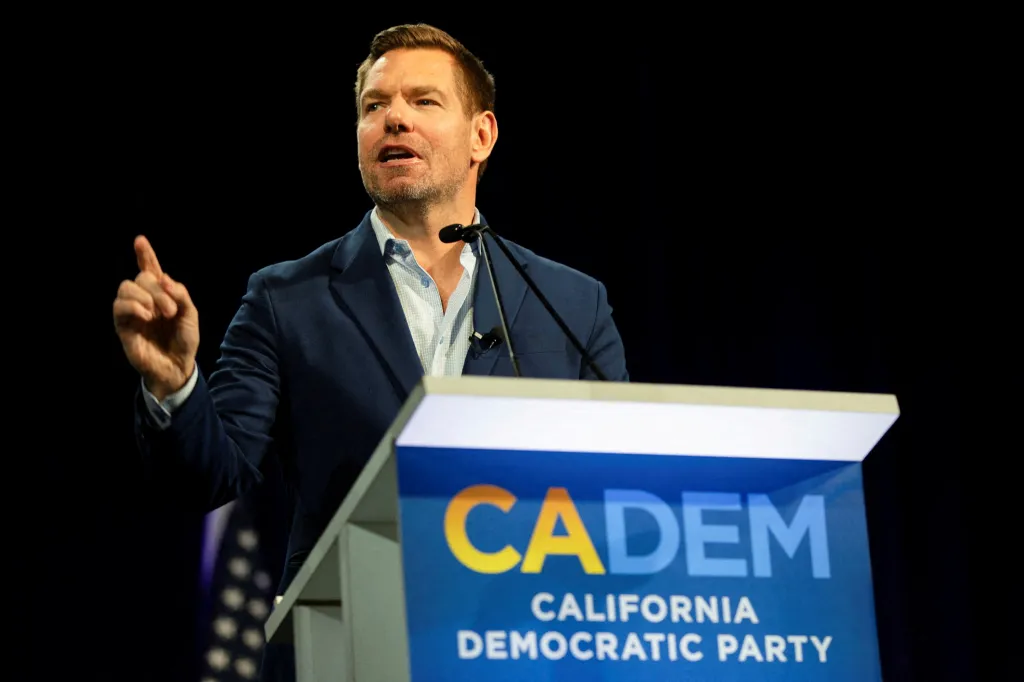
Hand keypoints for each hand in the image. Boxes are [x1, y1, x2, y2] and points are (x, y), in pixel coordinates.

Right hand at [113, 236, 199, 400]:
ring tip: (158, 314)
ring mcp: (132, 311)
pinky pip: (119, 306)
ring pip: (127, 287)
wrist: (177, 366)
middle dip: (157, 289)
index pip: (151, 270)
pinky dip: (133, 305)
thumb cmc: (184, 340)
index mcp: (161, 294)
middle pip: (141, 277)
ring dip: (146, 296)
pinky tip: (146, 315)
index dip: (145, 255)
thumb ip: (180, 294)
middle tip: (171, 310)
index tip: (140, 240)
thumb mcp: (190, 315)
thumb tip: (164, 279)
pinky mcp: (122, 325)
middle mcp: (145, 299)